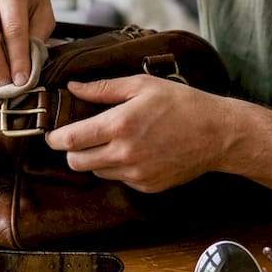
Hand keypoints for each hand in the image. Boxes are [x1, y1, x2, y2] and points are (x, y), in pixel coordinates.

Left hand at [46, 75, 231, 192]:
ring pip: (96, 172)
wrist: (218, 134)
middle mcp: (123, 154)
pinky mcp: (146, 186)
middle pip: (76, 162)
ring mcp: (135, 174)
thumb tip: (73, 87)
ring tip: (112, 141)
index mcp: (119, 125)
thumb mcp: (142, 85)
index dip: (55, 137)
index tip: (53, 133)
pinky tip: (135, 151)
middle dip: (72, 150)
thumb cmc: (182, 103)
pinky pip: (119, 179)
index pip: (69, 140)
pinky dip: (118, 167)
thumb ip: (103, 88)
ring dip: (96, 159)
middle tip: (80, 137)